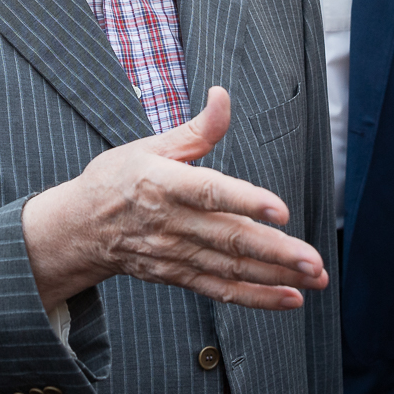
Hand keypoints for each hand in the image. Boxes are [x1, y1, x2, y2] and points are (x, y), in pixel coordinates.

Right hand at [22, 87, 328, 312]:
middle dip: (276, 251)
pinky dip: (256, 298)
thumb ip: (197, 129)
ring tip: (314, 277)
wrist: (79, 228)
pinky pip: (220, 290)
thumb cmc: (117, 179)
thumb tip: (223, 95)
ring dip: (275, 276)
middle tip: (314, 260)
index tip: (281, 210)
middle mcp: (170, 223)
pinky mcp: (177, 275)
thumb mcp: (150, 145)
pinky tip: (289, 298)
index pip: (209, 193)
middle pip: (228, 239)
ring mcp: (174, 254)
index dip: (246, 201)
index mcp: (163, 183)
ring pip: (231, 269)